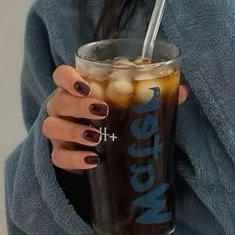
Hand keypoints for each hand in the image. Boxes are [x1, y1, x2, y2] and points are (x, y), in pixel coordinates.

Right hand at [43, 64, 188, 173]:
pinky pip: (59, 157)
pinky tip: (93, 159)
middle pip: (59, 101)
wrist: (98, 146)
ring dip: (74, 131)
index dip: (68, 78)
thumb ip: (152, 94)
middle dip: (78, 106)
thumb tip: (182, 91)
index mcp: (76, 88)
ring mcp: (57, 131)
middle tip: (102, 110)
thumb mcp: (128, 103)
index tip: (85, 85)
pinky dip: (75, 160)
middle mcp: (61, 106)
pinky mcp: (59, 154)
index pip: (60, 75)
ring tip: (96, 137)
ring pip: (52, 128)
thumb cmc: (113, 116)